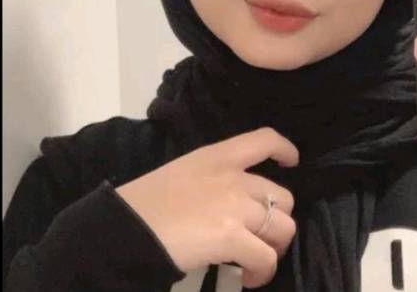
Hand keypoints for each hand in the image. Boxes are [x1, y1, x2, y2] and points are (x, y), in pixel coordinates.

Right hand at [116, 127, 298, 288]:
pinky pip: (266, 258)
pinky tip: (246, 277)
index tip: (291, 161)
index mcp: (218, 156)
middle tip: (262, 237)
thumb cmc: (146, 201)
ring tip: (255, 262)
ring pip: (283, 228)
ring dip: (274, 248)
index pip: (263, 139)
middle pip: (283, 197)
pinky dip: (262, 272)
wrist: (126, 227)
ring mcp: (235, 206)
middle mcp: (234, 177)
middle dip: (278, 220)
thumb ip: (214, 180)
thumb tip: (231, 204)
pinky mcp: (231, 236)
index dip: (284, 149)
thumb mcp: (184, 174)